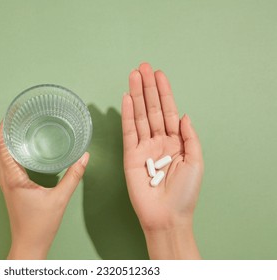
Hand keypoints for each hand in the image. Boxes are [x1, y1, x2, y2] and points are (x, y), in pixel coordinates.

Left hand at [0, 122, 88, 258]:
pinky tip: (26, 147)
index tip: (11, 112)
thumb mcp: (60, 199)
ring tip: (22, 125)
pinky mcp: (11, 187)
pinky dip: (13, 150)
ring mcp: (7, 183)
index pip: (2, 146)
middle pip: (0, 147)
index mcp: (13, 178)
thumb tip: (84, 156)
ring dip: (9, 139)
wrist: (29, 244)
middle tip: (19, 114)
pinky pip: (8, 163)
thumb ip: (73, 176)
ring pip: (3, 155)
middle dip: (7, 129)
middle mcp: (6, 178)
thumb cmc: (41, 225)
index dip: (4, 127)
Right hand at [121, 63, 202, 258]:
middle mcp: (159, 141)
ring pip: (139, 116)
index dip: (164, 92)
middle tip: (142, 67)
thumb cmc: (185, 193)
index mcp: (176, 142)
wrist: (167, 215)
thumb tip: (183, 115)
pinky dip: (127, 114)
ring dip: (136, 95)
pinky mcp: (130, 155)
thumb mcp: (196, 162)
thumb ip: (189, 137)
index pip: (168, 111)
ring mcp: (143, 147)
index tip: (159, 74)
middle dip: (148, 88)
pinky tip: (126, 99)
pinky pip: (128, 131)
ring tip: (133, 76)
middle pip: (152, 109)